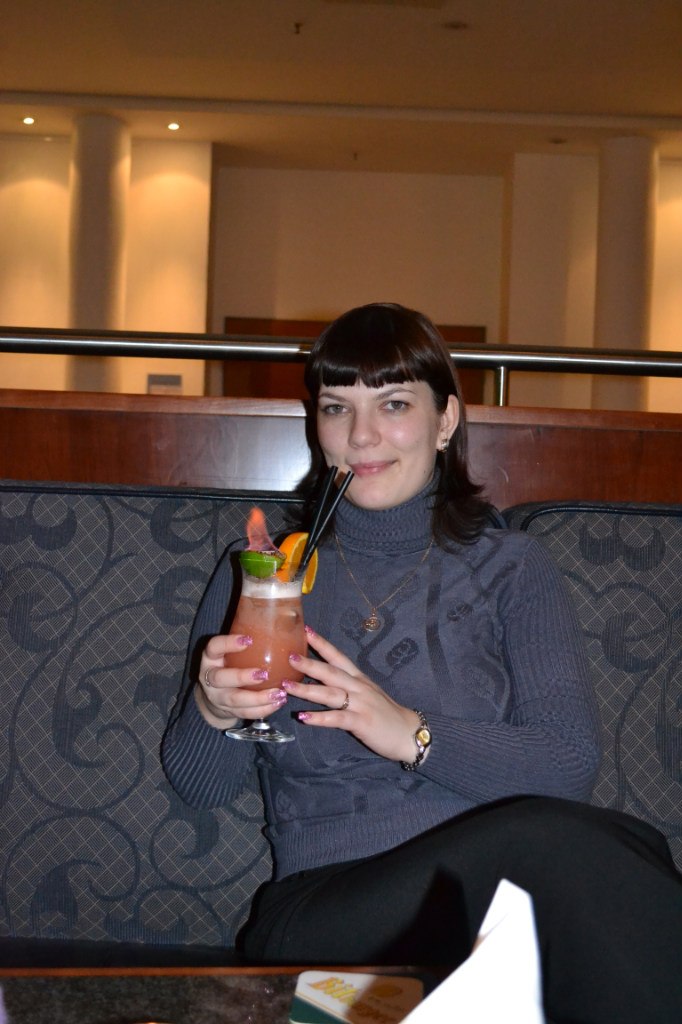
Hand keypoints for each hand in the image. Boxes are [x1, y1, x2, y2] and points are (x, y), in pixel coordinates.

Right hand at [196, 633, 287, 728]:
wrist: (213, 695)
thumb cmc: (229, 664)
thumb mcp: (230, 652)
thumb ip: (246, 642)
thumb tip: (281, 620)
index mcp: (210, 657)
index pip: (214, 647)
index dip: (228, 643)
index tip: (248, 640)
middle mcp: (209, 678)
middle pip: (221, 678)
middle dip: (242, 677)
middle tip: (264, 674)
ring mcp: (217, 697)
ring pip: (235, 700)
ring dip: (258, 698)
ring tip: (279, 693)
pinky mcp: (227, 711)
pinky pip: (245, 713)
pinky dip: (263, 710)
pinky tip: (278, 703)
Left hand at [282, 626, 419, 762]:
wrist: (407, 732)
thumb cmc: (384, 714)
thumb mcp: (366, 694)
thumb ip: (347, 686)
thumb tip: (321, 680)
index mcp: (358, 678)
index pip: (337, 656)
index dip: (321, 643)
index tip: (304, 630)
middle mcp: (358, 687)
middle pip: (331, 672)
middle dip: (309, 663)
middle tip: (288, 655)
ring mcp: (360, 704)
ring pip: (330, 693)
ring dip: (306, 690)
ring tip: (287, 686)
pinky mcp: (361, 722)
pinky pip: (337, 718)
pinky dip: (319, 718)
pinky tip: (303, 717)